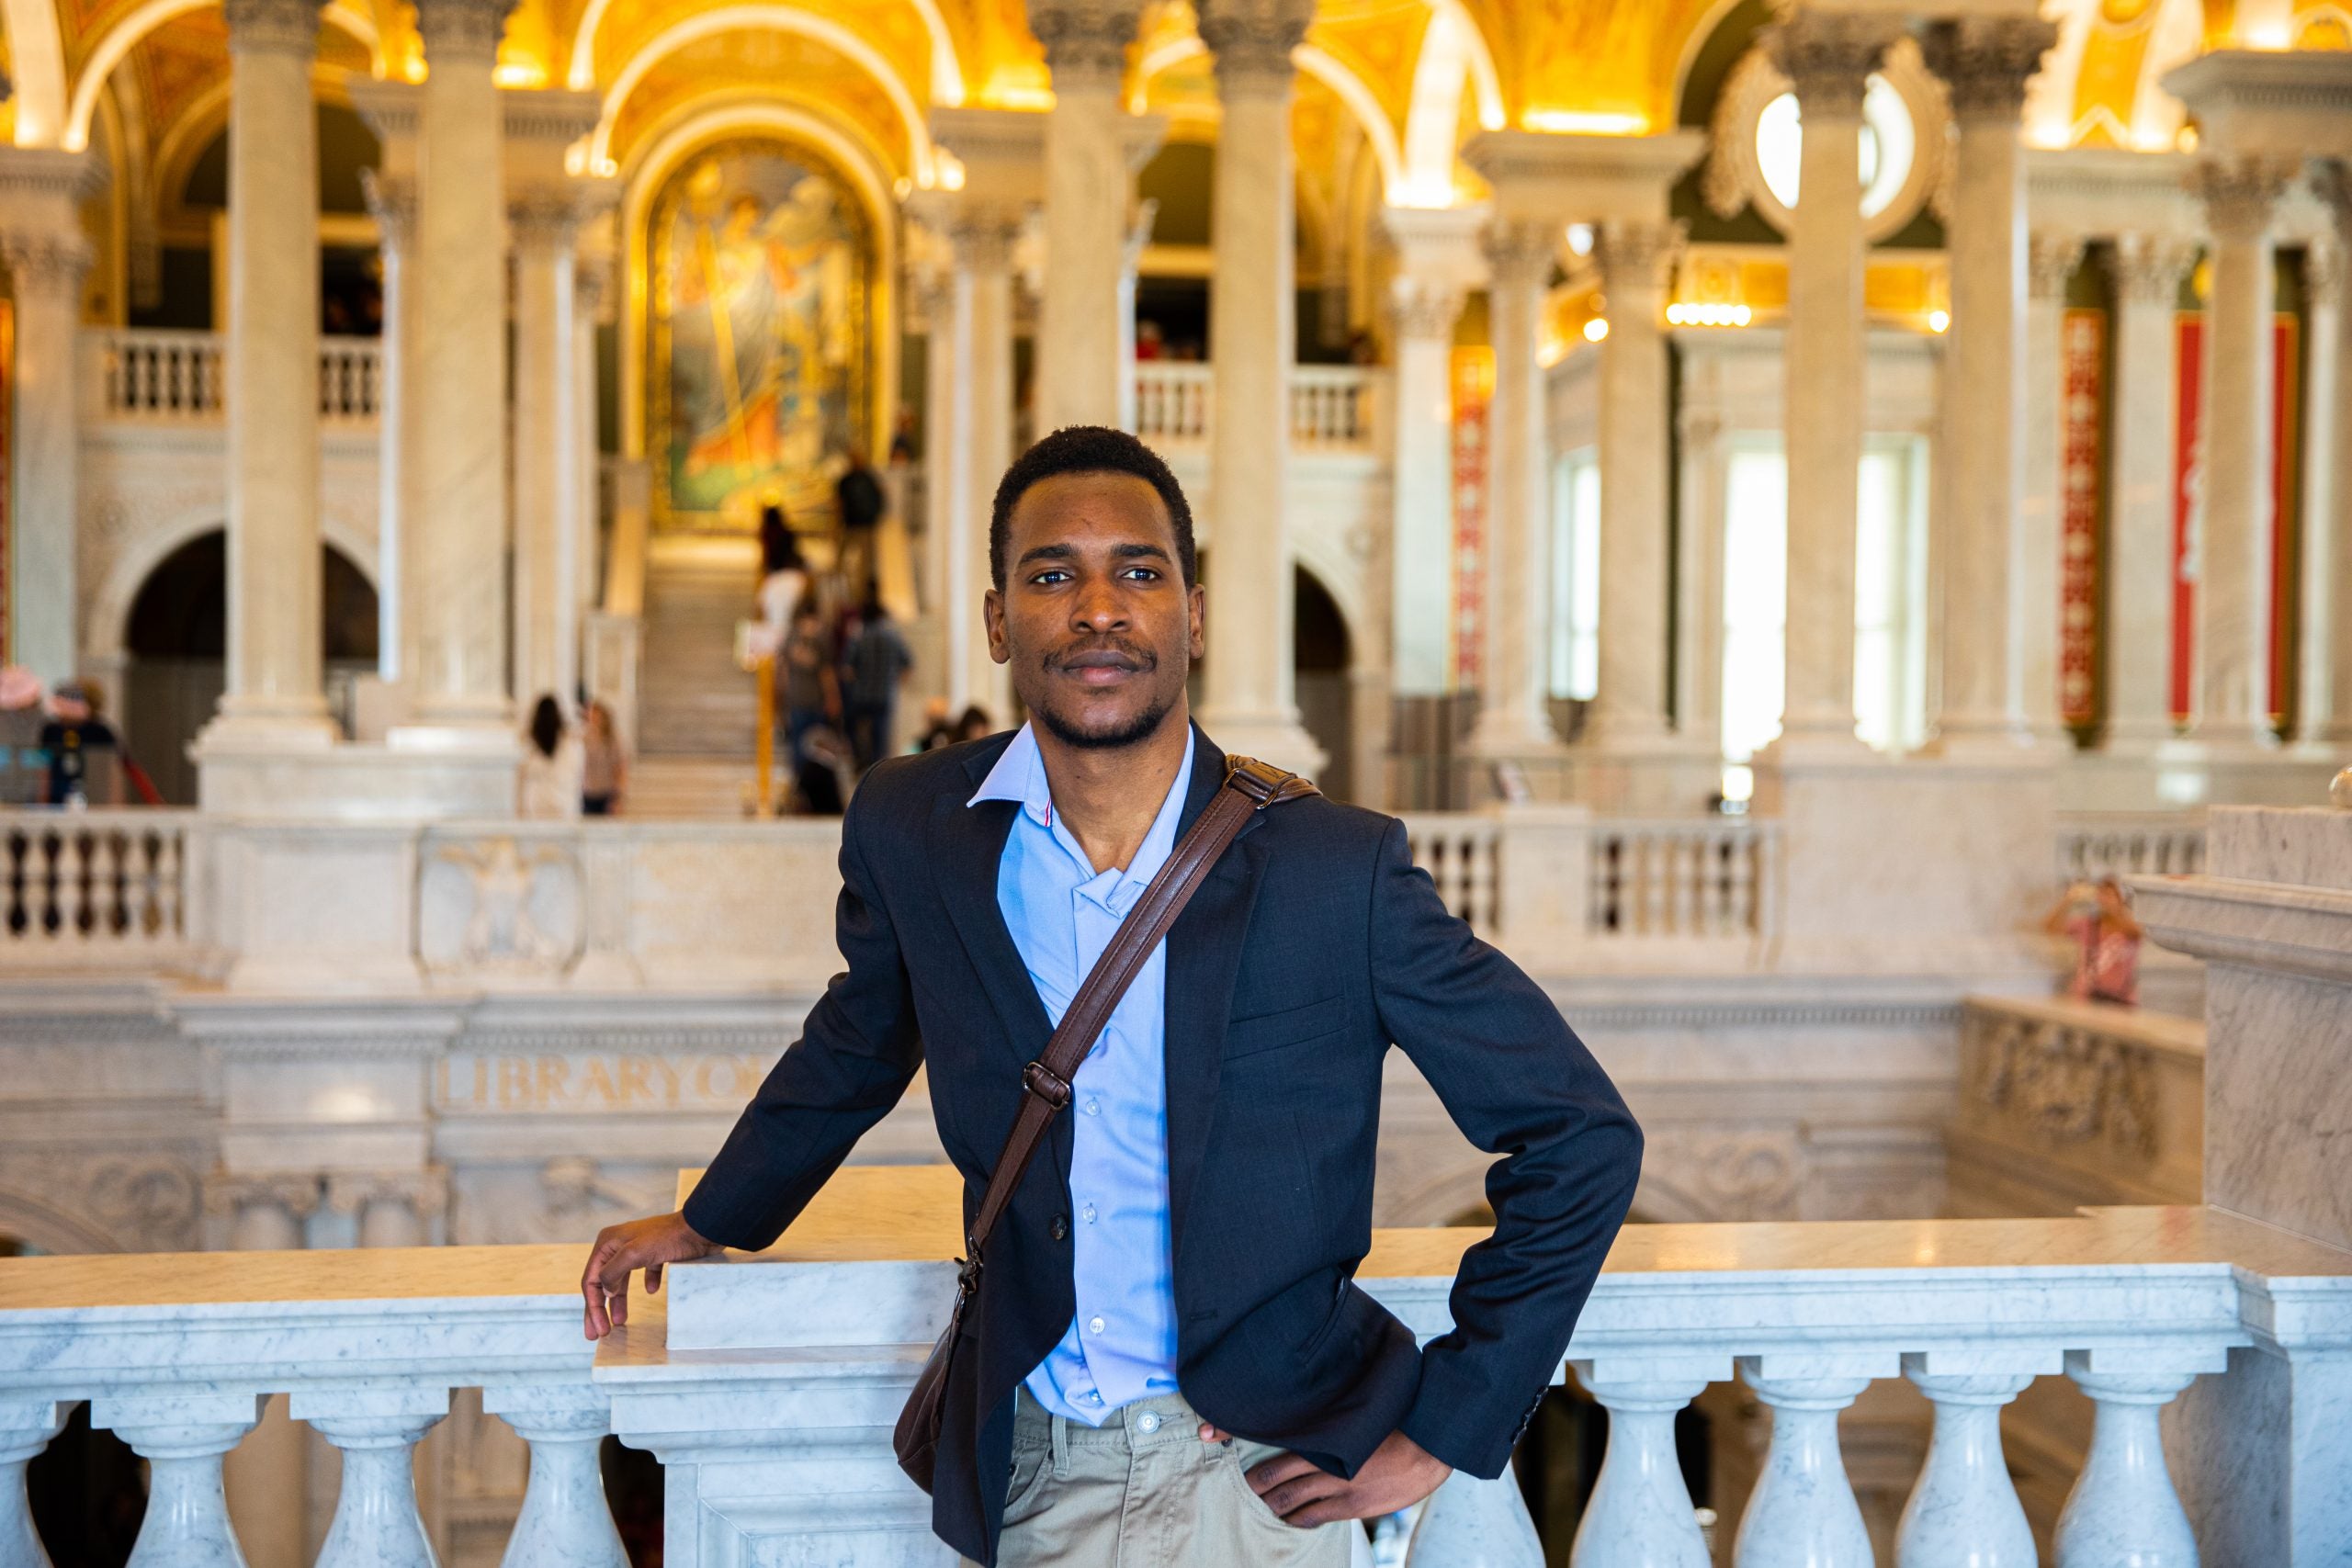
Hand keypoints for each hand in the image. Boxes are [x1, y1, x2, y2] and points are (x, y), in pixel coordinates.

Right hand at [580, 1211, 721, 1338]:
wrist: (701, 1227)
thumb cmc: (667, 1237)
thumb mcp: (633, 1254)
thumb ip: (612, 1273)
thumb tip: (605, 1292)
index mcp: (608, 1242)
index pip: (591, 1280)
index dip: (593, 1307)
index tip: (598, 1330)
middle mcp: (619, 1245)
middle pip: (603, 1282)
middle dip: (600, 1309)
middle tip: (599, 1334)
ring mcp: (638, 1249)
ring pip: (622, 1280)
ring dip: (619, 1301)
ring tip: (620, 1321)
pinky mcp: (656, 1253)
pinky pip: (645, 1272)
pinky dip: (647, 1284)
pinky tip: (652, 1290)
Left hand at [1196, 1423, 1451, 1526]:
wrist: (1429, 1445)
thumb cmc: (1395, 1423)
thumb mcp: (1358, 1413)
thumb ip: (1332, 1418)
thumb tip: (1310, 1415)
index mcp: (1325, 1434)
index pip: (1277, 1446)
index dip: (1254, 1458)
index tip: (1236, 1453)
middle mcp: (1327, 1462)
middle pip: (1277, 1479)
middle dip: (1256, 1488)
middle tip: (1241, 1489)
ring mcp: (1339, 1487)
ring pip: (1292, 1502)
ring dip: (1273, 1506)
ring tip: (1259, 1506)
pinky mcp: (1353, 1506)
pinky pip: (1315, 1517)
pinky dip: (1298, 1519)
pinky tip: (1290, 1519)